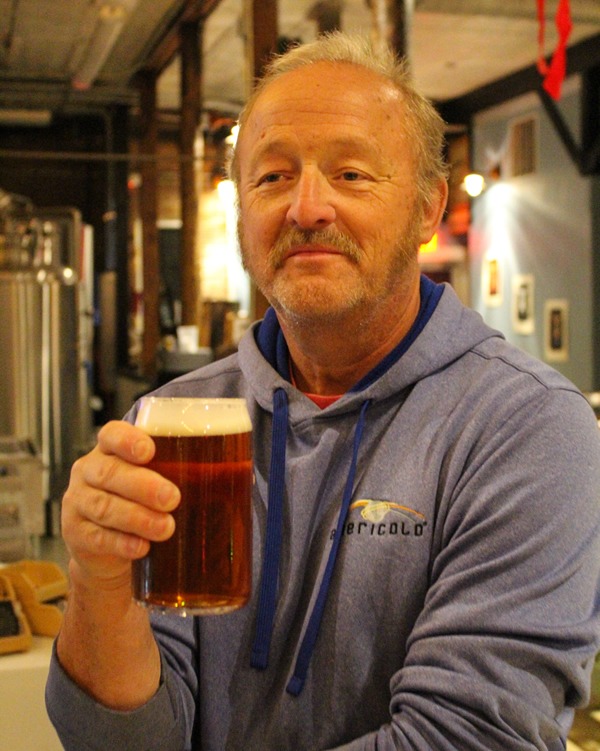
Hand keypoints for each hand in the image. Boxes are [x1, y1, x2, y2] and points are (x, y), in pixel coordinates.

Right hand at [61, 420, 180, 586]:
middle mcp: (89, 471)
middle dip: (143, 485)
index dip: (127, 440)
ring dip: (137, 518)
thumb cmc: (141, 504)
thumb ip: (188, 472)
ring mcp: (78, 502)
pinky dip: (121, 544)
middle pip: (110, 473)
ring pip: (104, 506)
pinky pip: (97, 538)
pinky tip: (141, 548)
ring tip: (166, 528)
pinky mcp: (76, 534)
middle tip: (172, 498)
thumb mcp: (157, 480)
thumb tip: (245, 475)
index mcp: (110, 450)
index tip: (149, 451)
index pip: (111, 434)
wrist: (108, 549)